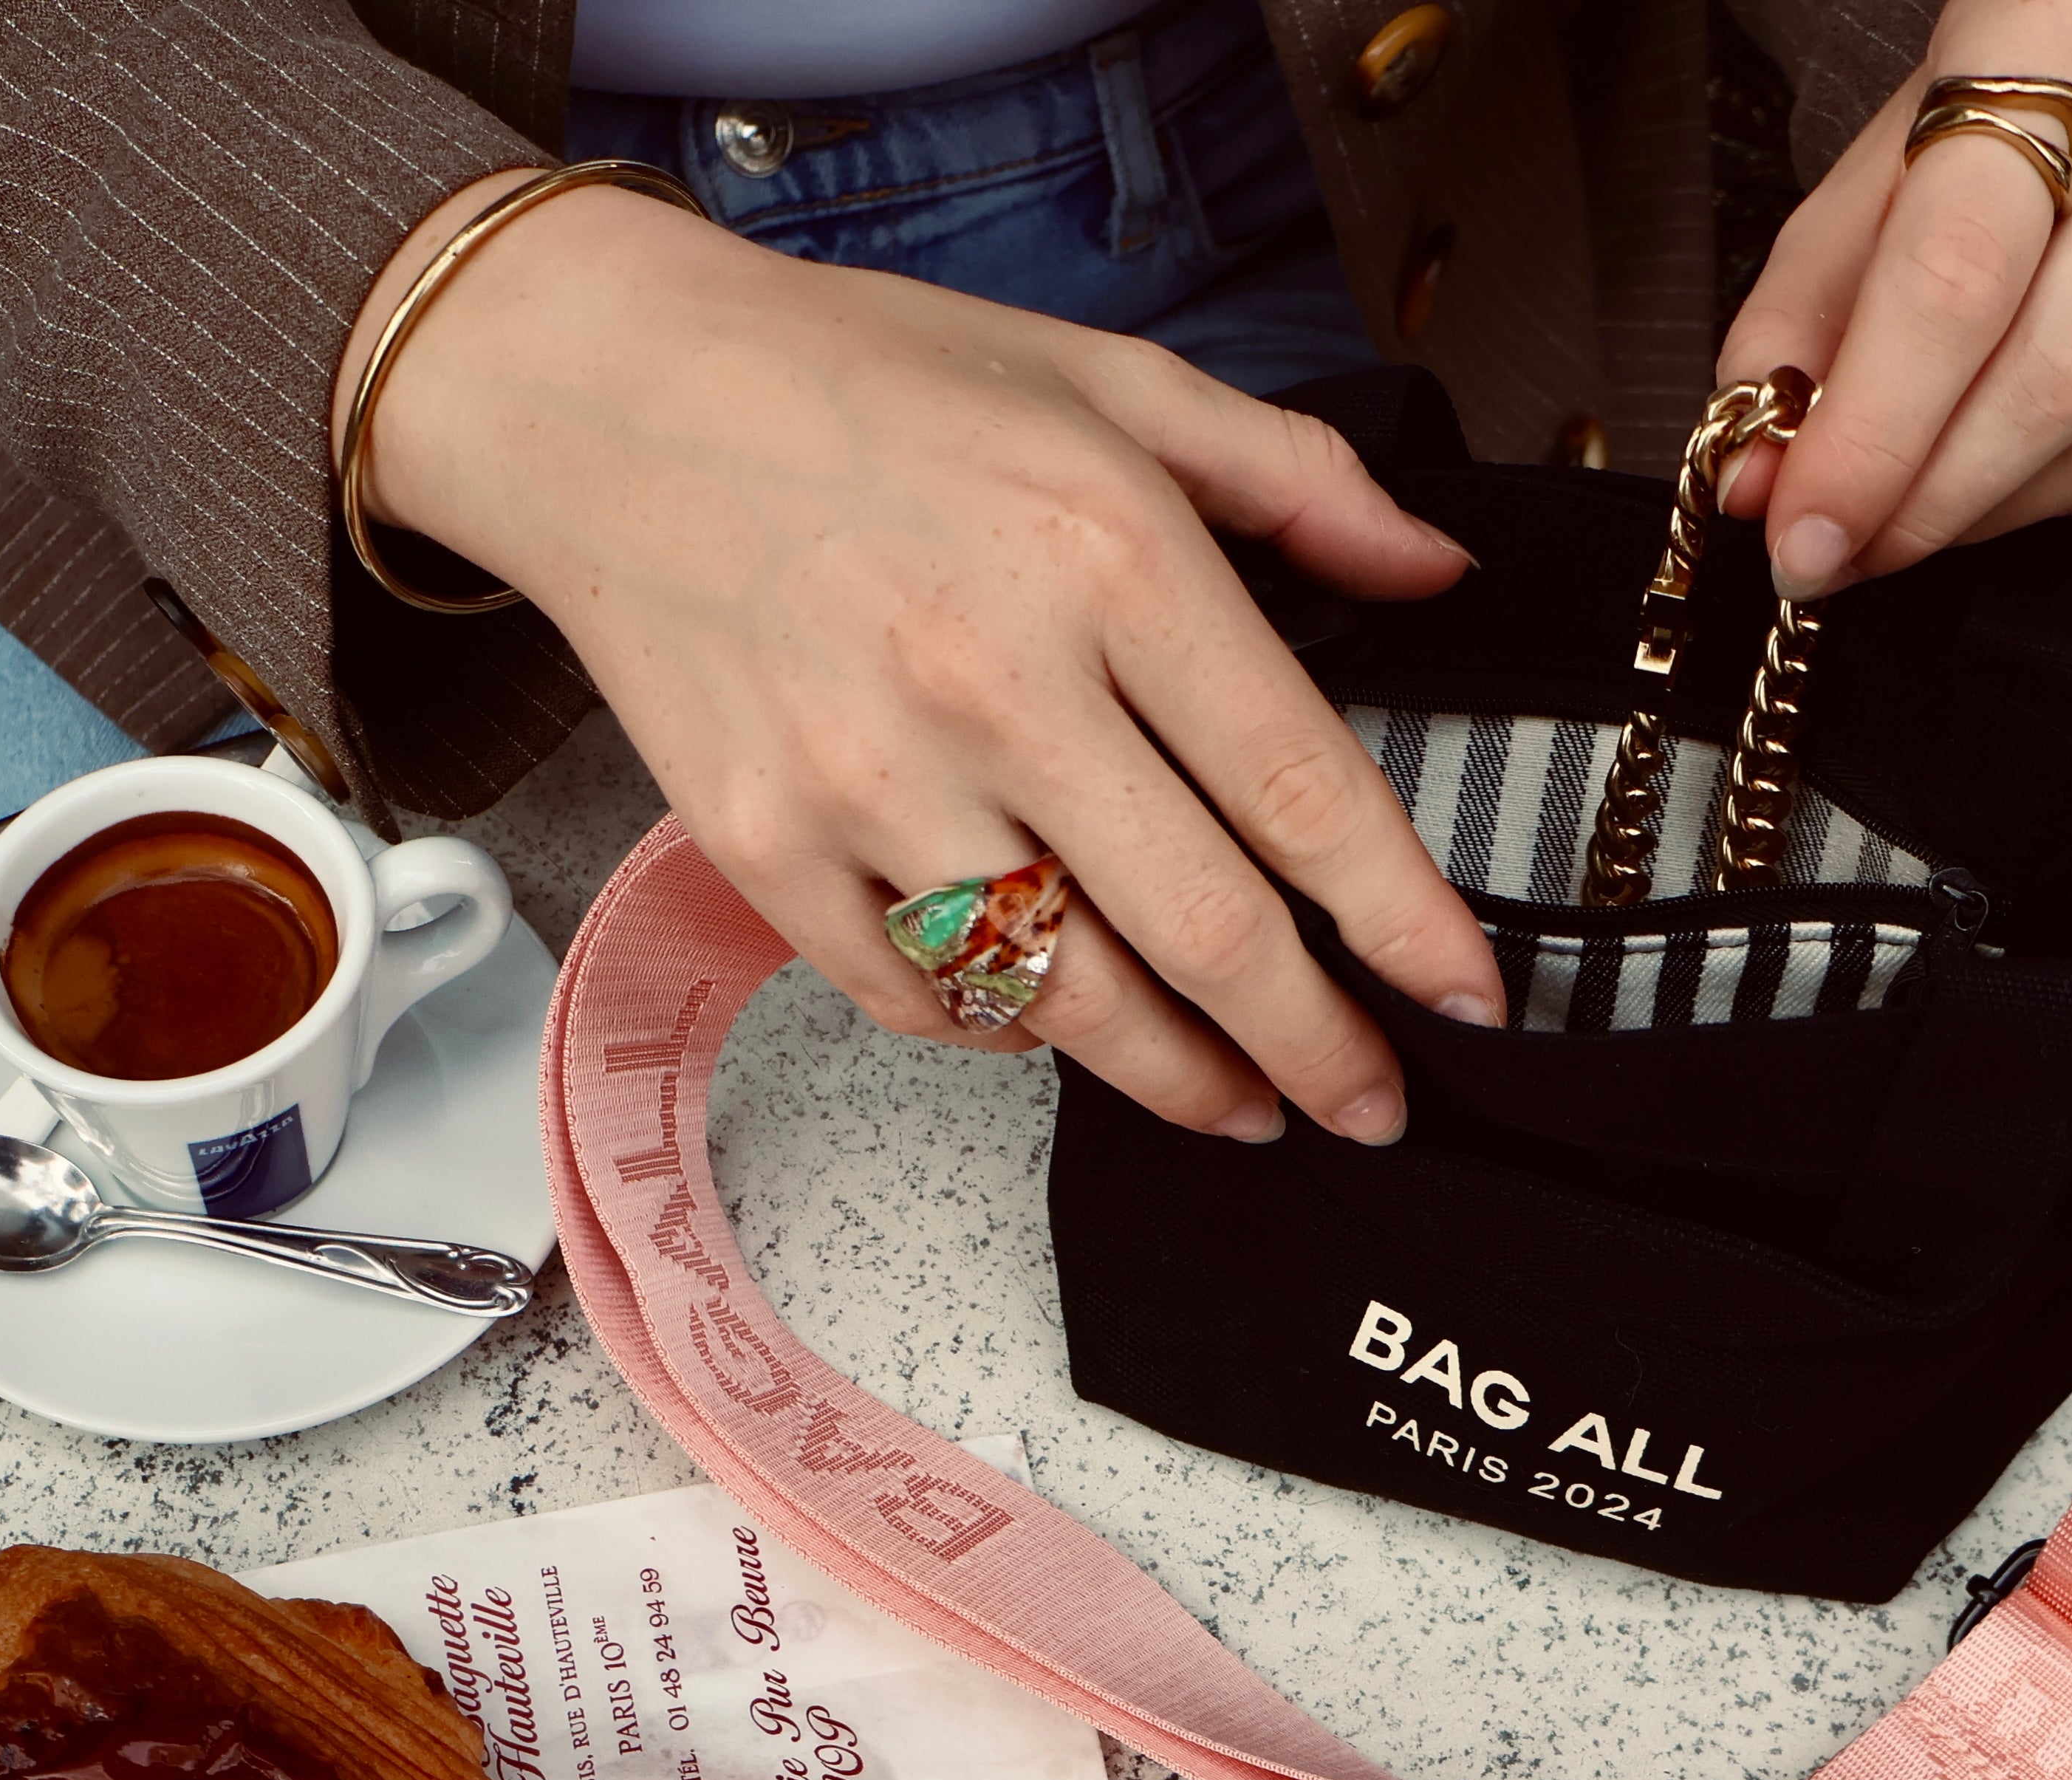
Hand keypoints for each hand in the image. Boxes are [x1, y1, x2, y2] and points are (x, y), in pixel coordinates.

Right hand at [336, 179, 1502, 1143]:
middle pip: (1206, 932)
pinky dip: (1004, 1031)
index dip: (1404, 922)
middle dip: (1316, 1049)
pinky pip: (922, 998)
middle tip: (1372, 1109)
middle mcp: (994, 683)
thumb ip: (1294, 483)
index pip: (1303, 790)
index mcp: (1106, 556)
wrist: (604, 395)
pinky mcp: (767, 847)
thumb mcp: (1109, 378)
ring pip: (1069, 998)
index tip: (1466, 999)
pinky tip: (1058, 1025)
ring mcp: (869, 781)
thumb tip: (1436, 577)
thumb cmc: (868, 380)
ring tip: (1246, 1107)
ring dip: (1182, 1080)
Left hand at [1717, 0, 2071, 591]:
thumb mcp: (1888, 165)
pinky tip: (2052, 468)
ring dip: (2014, 505)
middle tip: (1856, 546)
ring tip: (1940, 504)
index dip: (1874, 433)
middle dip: (1934, 497)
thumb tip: (1758, 479)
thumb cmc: (2033, 94)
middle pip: (2063, 366)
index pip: (1962, 269)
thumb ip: (1805, 321)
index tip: (1805, 534)